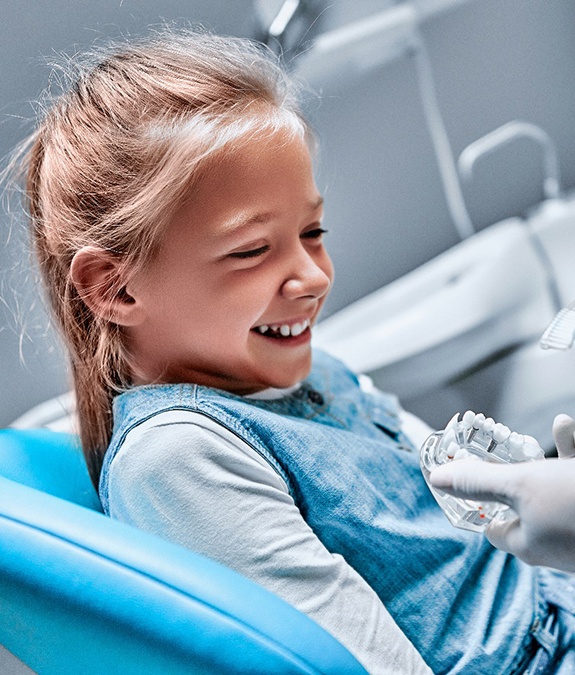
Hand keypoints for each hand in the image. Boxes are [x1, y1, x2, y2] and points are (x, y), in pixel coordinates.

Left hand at [429, 414, 574, 571]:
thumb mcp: (520, 485)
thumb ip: (479, 481)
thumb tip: (437, 479)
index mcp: (527, 544)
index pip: (491, 526)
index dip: (478, 498)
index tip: (473, 469)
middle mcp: (554, 543)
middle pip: (526, 500)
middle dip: (524, 466)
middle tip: (516, 444)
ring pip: (558, 487)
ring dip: (558, 454)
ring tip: (562, 427)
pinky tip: (573, 429)